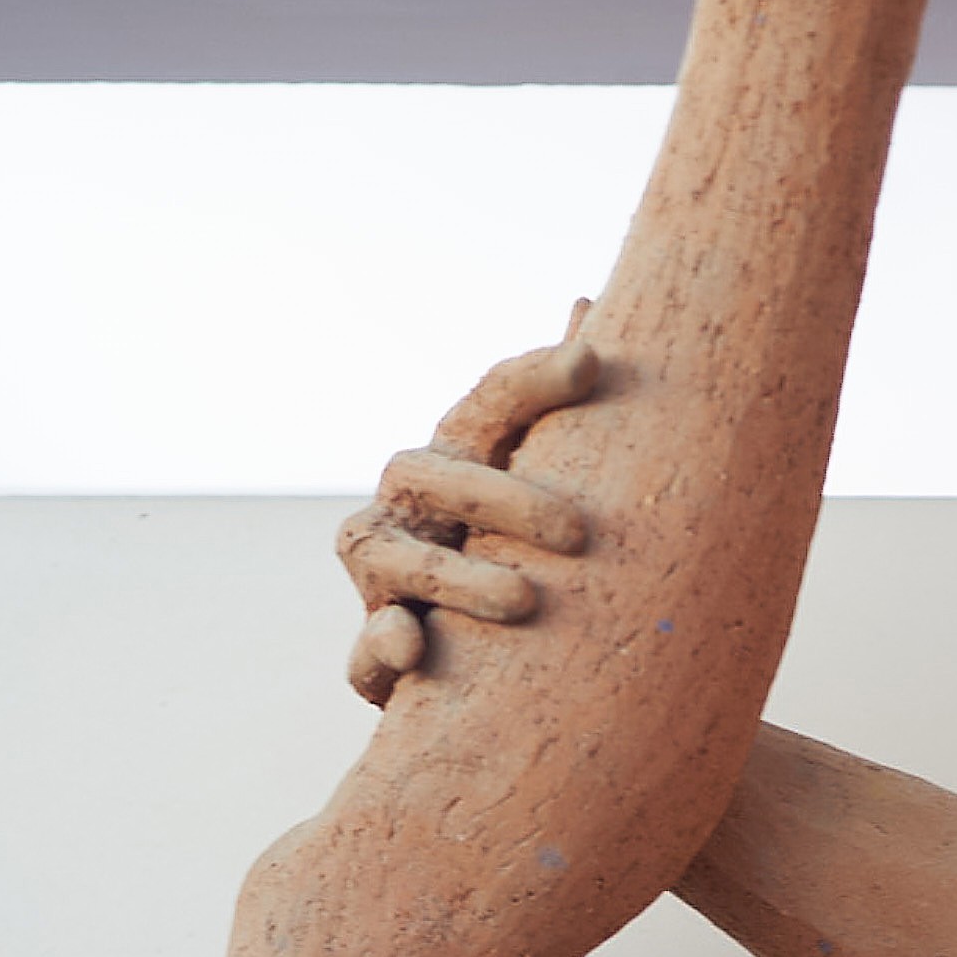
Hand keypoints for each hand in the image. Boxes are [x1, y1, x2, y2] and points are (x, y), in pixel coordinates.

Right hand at [336, 309, 600, 707]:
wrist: (455, 644)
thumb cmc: (510, 543)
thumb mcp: (538, 474)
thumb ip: (554, 407)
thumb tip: (585, 305)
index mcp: (456, 452)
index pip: (492, 399)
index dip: (537, 378)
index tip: (591, 363)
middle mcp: (405, 500)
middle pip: (441, 477)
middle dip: (506, 500)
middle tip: (578, 533)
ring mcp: (378, 570)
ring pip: (399, 561)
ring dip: (458, 578)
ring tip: (523, 601)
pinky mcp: (372, 648)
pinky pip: (365, 650)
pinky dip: (383, 648)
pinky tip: (411, 650)